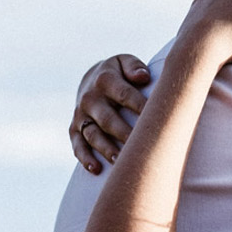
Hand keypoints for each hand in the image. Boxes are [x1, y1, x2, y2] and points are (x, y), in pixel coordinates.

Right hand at [71, 55, 150, 173]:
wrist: (91, 79)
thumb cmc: (118, 73)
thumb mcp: (124, 62)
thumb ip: (134, 67)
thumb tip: (143, 77)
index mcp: (105, 80)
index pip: (125, 95)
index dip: (141, 107)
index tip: (157, 120)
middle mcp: (90, 99)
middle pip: (108, 119)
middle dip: (124, 133)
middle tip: (141, 146)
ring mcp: (81, 115)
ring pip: (93, 135)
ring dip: (106, 148)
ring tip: (119, 161)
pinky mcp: (74, 129)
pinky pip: (78, 145)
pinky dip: (85, 158)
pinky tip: (96, 169)